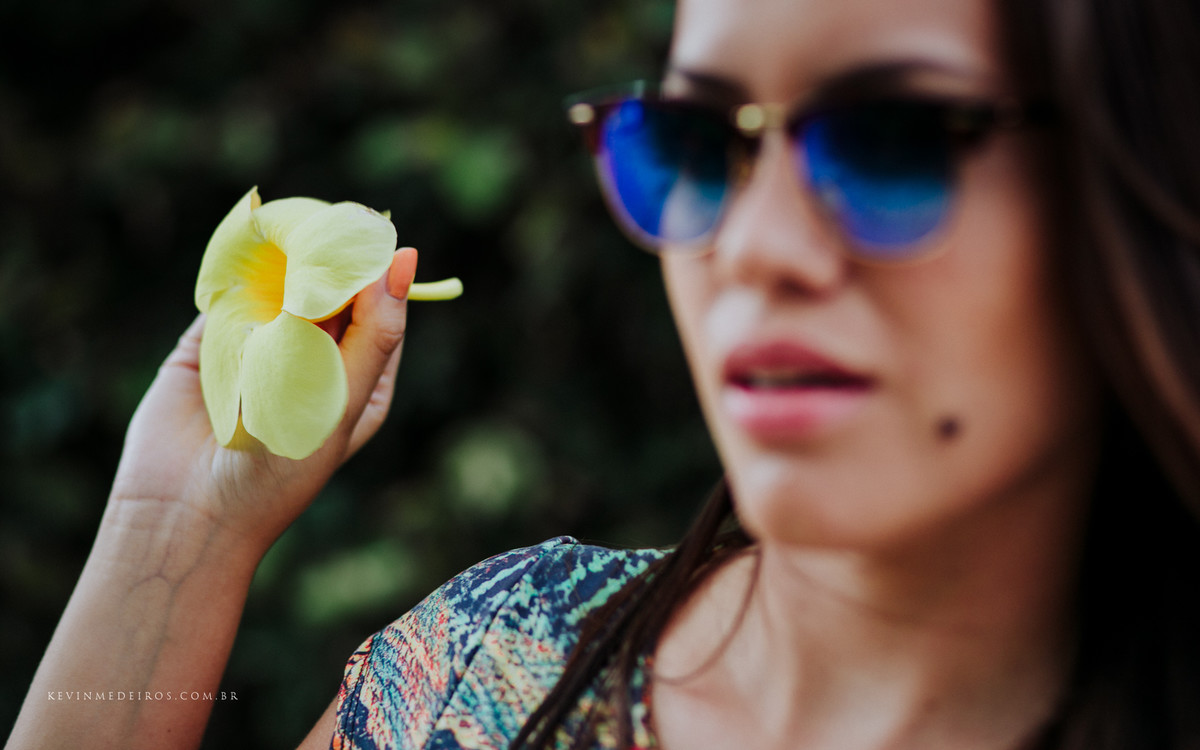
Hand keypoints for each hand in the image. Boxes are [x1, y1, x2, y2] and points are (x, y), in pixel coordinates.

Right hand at [109, 246, 418, 555]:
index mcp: (360, 376)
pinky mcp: (211, 342)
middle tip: (325, 227)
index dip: (376, 269)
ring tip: (287, 236)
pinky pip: (229, 294)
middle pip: (332, 289)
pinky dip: (237, 272)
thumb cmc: (284, 466)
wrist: (189, 512)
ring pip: (281, 285)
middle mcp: (314, 358)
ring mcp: (262, 346)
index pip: (378, 307)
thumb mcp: (346, 400)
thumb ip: (375, 332)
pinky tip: (244, 255)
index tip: (369, 232)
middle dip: (329, 258)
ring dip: (284, 260)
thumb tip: (404, 259)